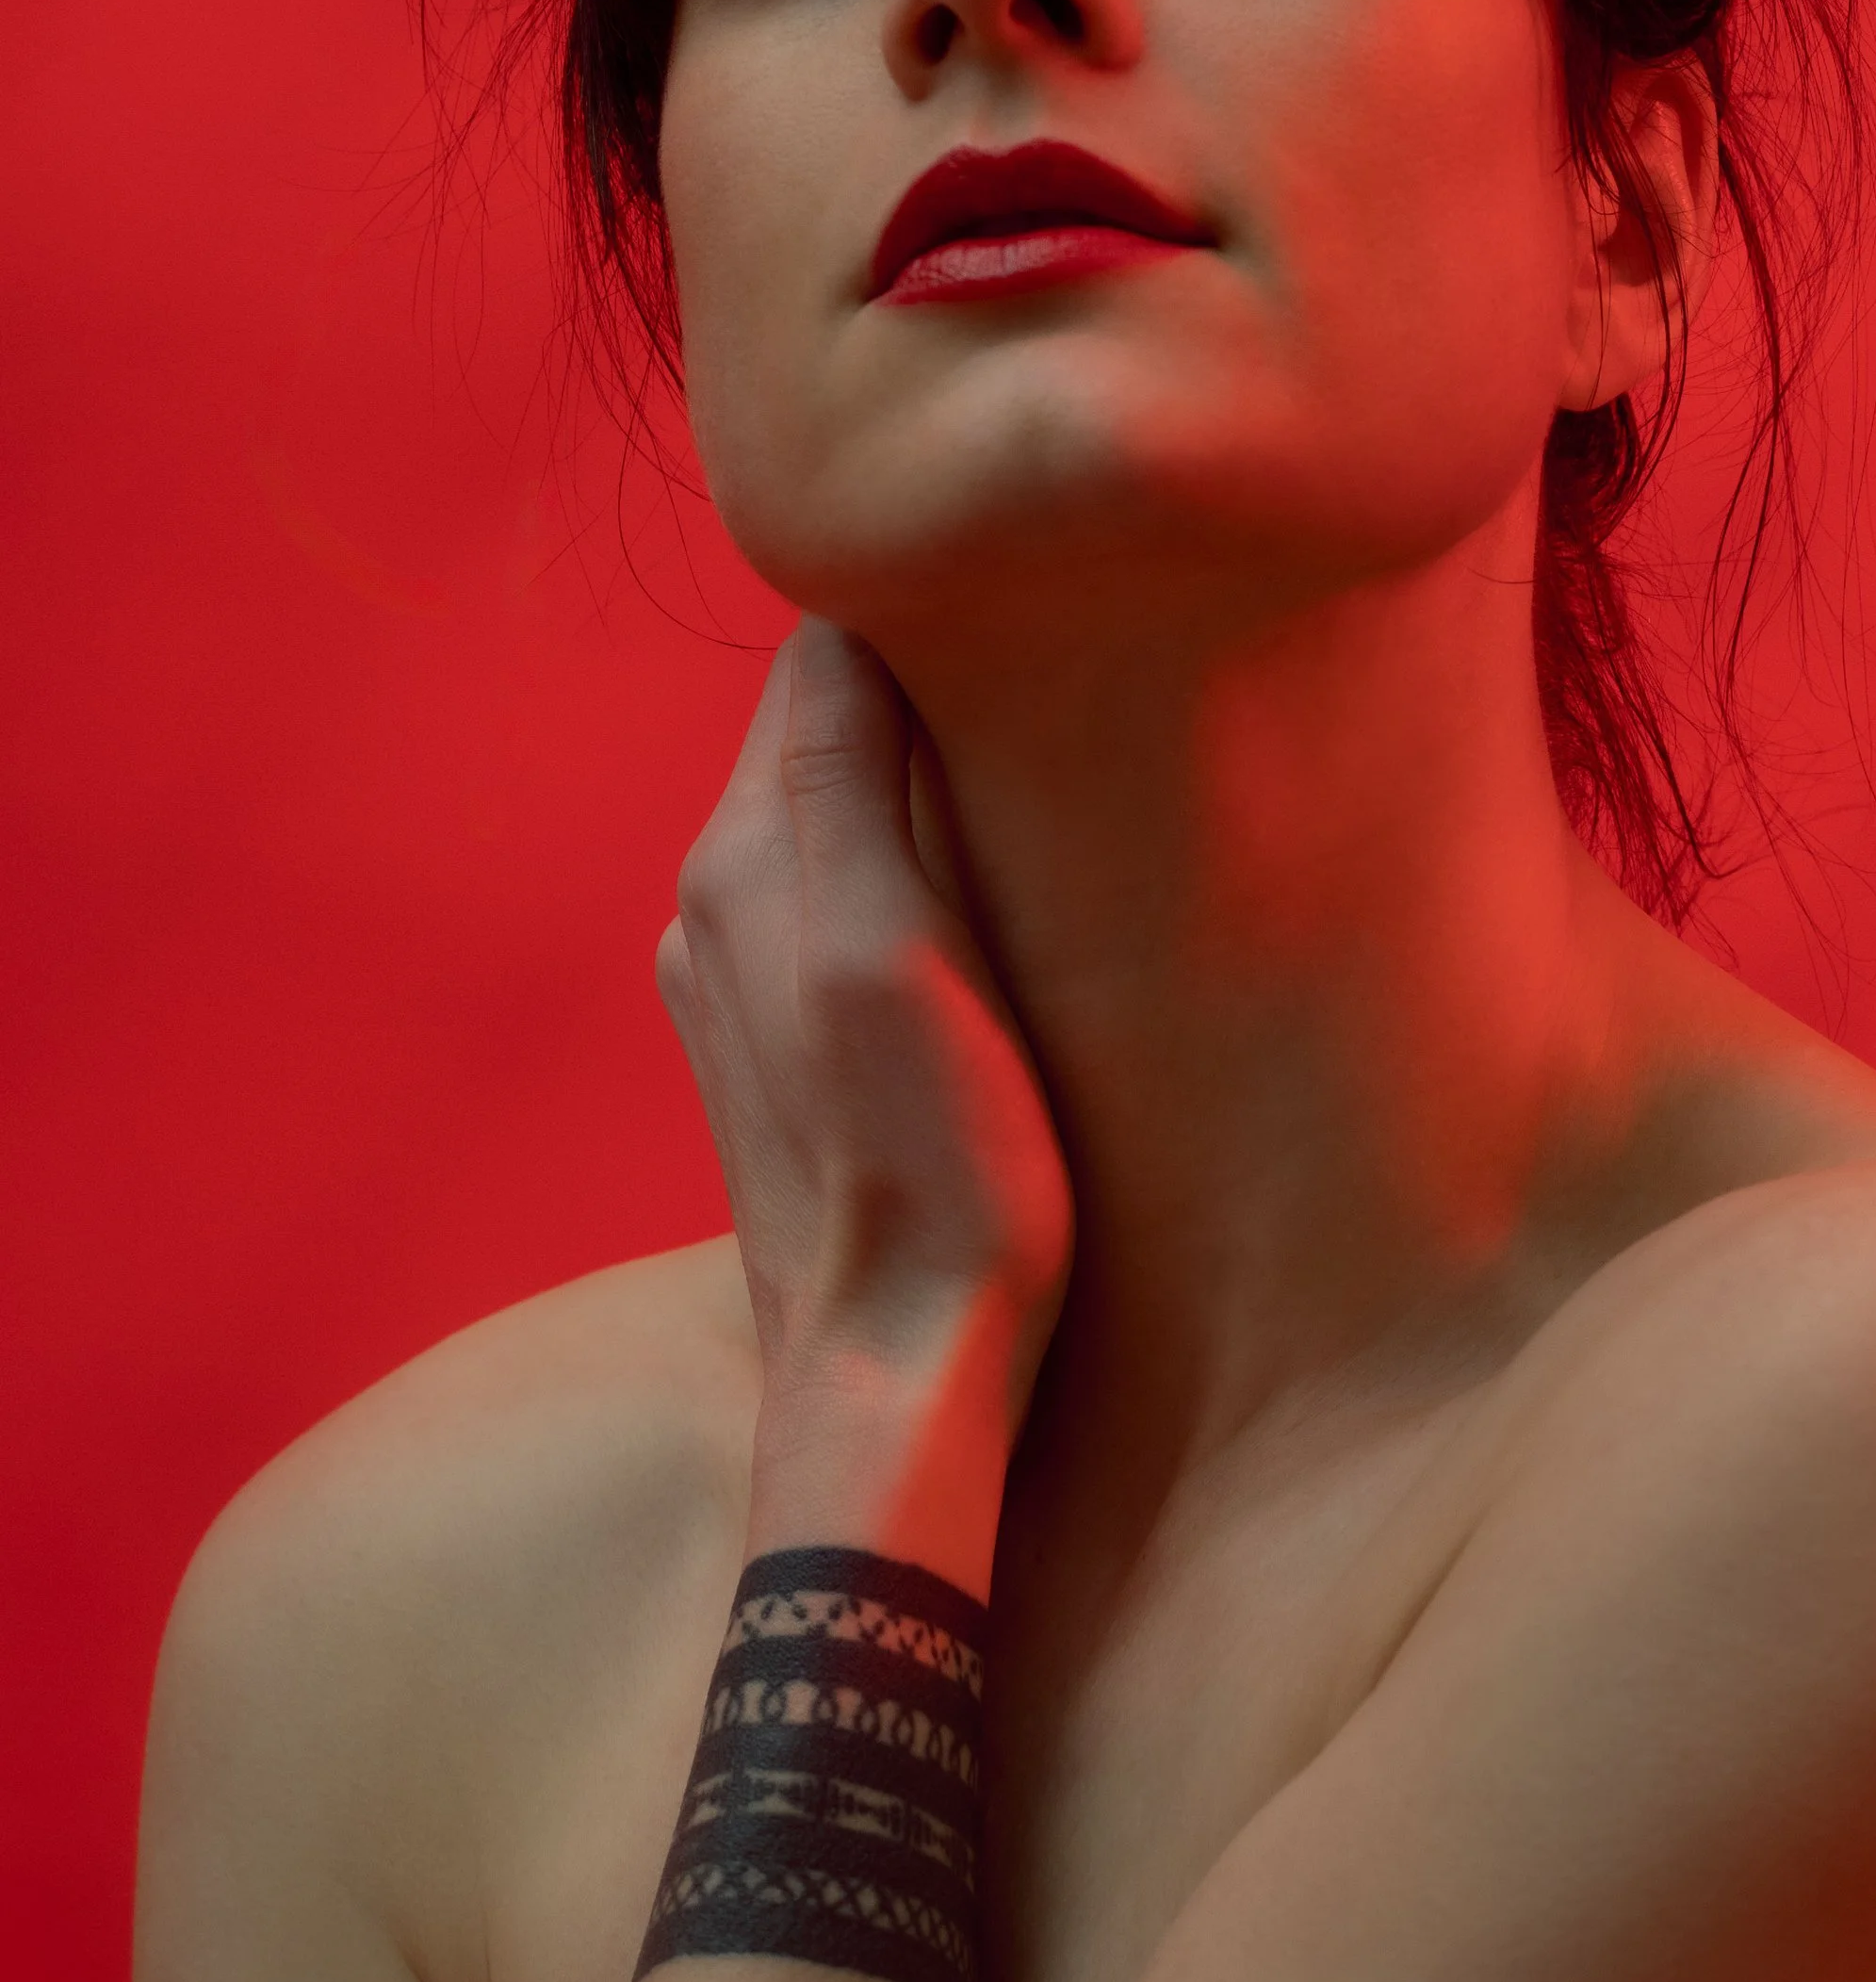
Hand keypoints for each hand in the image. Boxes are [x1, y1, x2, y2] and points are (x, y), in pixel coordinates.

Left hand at [657, 621, 1073, 1565]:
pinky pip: (838, 906)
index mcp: (740, 857)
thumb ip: (845, 770)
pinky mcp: (771, 1051)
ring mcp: (731, 981)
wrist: (898, 1374)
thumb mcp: (896, 944)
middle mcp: (711, 904)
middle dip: (925, 703)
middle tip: (1059, 698)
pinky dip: (904, 881)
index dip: (927, 626)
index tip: (1035, 623)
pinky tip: (978, 923)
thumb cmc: (937, 1165)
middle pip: (826, 732)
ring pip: (837, 818)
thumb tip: (843, 607)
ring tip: (1030, 804)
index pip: (820, 656)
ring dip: (920, 794)